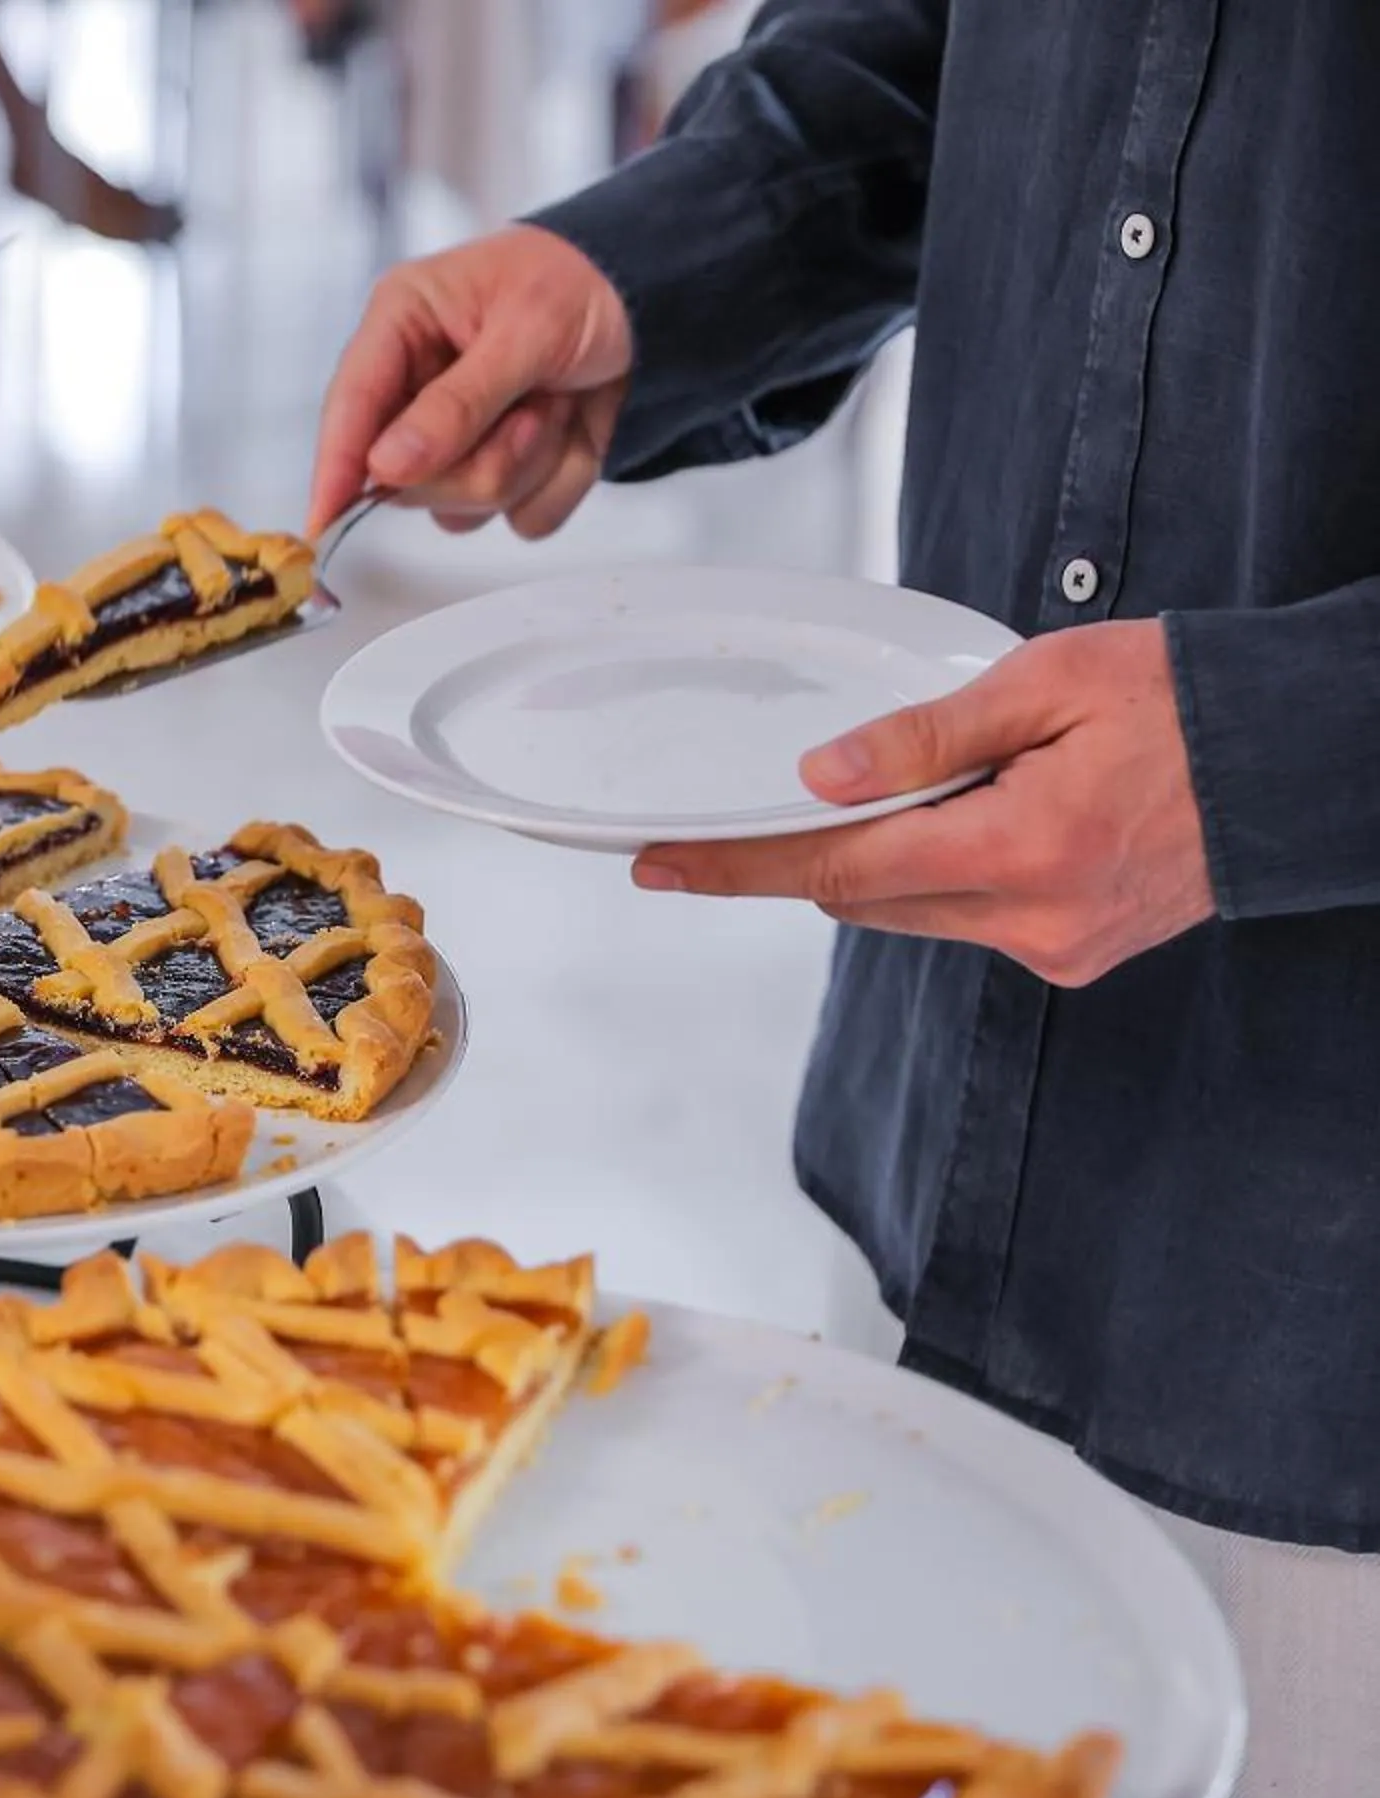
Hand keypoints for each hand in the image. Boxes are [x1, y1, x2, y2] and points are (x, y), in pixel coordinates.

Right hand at [309, 225, 633, 540]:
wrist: (655, 294)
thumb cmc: (582, 281)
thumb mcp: (524, 329)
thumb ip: (456, 403)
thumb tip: (386, 465)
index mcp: (403, 326)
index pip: (350, 406)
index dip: (334, 466)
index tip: (322, 520)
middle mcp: (417, 388)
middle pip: (407, 480)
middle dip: (481, 457)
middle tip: (531, 410)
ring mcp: (459, 438)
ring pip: (465, 508)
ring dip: (529, 465)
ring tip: (556, 402)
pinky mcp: (505, 469)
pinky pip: (522, 518)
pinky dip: (562, 480)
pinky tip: (573, 426)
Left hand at [630, 619, 1215, 986]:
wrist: (1299, 755)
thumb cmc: (1185, 699)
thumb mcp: (1047, 680)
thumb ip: (925, 736)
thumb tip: (822, 774)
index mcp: (1022, 847)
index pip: (833, 865)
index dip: (736, 864)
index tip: (659, 865)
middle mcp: (1033, 917)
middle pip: (860, 894)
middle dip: (824, 844)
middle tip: (818, 782)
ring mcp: (1055, 947)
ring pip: (909, 910)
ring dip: (894, 856)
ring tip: (961, 783)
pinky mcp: (1073, 955)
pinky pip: (966, 919)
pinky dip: (949, 871)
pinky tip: (998, 817)